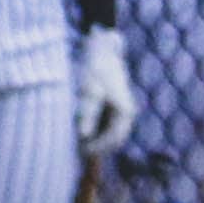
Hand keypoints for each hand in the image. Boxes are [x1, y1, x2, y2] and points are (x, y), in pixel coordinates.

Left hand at [72, 23, 138, 159]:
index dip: (97, 148)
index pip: (113, 139)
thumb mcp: (88, 91)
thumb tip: (82, 135)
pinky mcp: (115, 107)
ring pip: (110, 134)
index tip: (80, 151)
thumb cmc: (94, 70)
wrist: (102, 51)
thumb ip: (86, 114)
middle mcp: (127, 113)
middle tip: (77, 150)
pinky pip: (107, 126)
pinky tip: (81, 129)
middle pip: (114, 140)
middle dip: (97, 146)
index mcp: (124, 112)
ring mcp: (122, 111)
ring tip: (77, 141)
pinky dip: (96, 131)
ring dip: (97, 140)